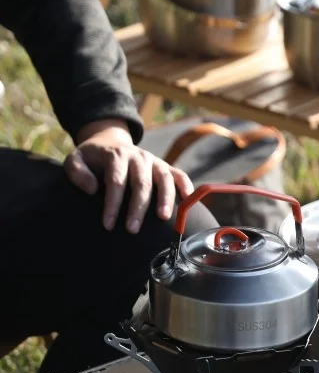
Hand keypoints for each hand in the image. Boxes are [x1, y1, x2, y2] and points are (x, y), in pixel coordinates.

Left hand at [65, 119, 193, 232]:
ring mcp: (155, 161)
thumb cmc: (93, 159)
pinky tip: (188, 200)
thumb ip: (77, 171)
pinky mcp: (166, 167)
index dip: (112, 204)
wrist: (110, 143)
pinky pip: (179, 175)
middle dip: (137, 208)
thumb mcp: (76, 159)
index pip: (116, 181)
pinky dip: (186, 186)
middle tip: (132, 230)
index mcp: (117, 155)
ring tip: (163, 218)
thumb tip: (92, 188)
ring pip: (164, 179)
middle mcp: (139, 156)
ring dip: (165, 199)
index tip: (108, 224)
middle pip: (141, 183)